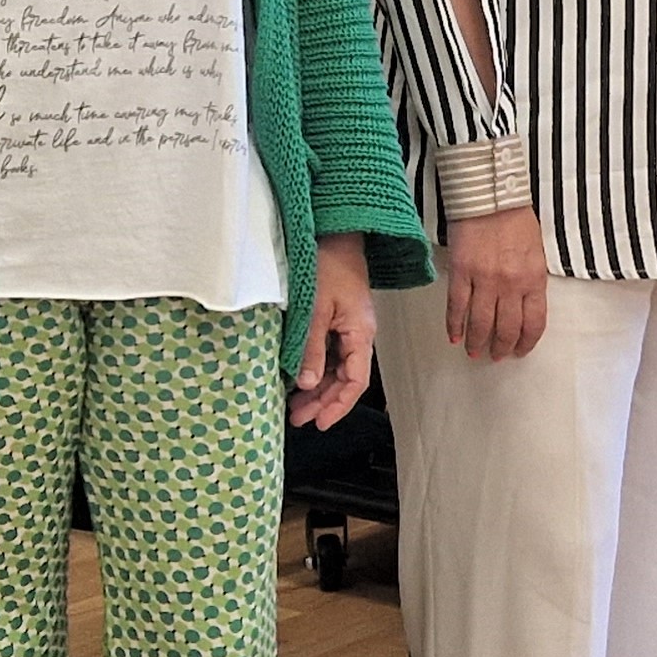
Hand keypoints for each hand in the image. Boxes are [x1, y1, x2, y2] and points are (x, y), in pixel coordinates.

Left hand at [291, 234, 377, 428]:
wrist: (336, 233)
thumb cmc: (328, 263)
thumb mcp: (315, 308)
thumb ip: (311, 347)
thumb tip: (306, 383)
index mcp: (361, 333)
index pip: (355, 381)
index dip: (339, 405)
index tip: (320, 423)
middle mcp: (360, 335)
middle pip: (346, 379)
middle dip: (324, 402)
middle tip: (299, 419)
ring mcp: (350, 328)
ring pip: (338, 369)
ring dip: (318, 388)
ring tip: (295, 405)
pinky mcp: (339, 320)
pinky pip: (332, 354)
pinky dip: (317, 369)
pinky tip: (300, 378)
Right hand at [446, 206, 548, 359]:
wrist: (490, 195)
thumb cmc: (516, 220)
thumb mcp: (536, 252)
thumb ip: (531, 281)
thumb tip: (523, 307)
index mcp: (534, 279)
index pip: (533, 323)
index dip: (526, 342)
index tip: (520, 351)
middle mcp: (511, 284)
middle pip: (506, 329)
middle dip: (501, 348)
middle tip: (496, 356)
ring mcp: (485, 280)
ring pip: (481, 324)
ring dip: (477, 343)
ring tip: (474, 353)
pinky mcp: (461, 272)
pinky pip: (457, 307)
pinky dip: (455, 326)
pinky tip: (454, 337)